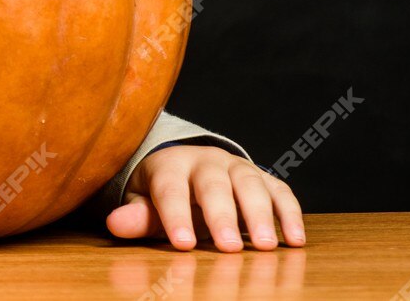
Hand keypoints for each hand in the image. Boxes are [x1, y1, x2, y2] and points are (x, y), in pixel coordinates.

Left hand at [106, 144, 305, 251]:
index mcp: (170, 166)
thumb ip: (136, 216)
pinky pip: (280, 191)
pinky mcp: (264, 178)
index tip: (183, 244)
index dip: (176, 216)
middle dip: (221, 215)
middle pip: (213, 184)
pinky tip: (295, 240)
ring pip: (249, 184)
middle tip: (228, 247)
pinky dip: (290, 213)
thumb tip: (114, 224)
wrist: (189, 167)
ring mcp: (237, 167)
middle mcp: (206, 162)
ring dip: (260, 215)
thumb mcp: (145, 204)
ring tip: (264, 246)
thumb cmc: (164, 194)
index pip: (171, 189)